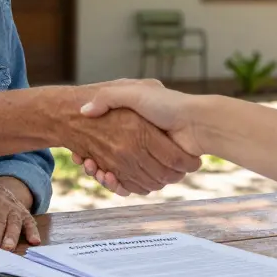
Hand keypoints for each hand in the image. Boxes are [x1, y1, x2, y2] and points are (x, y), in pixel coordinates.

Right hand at [74, 81, 202, 194]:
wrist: (196, 121)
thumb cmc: (166, 105)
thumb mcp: (134, 92)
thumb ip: (109, 97)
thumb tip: (85, 111)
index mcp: (133, 126)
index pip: (104, 140)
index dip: (91, 148)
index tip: (80, 151)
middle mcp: (138, 143)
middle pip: (110, 159)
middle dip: (96, 163)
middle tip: (85, 162)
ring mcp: (145, 157)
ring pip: (118, 172)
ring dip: (105, 175)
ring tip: (94, 169)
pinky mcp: (154, 170)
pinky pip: (132, 182)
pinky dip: (119, 184)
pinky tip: (108, 177)